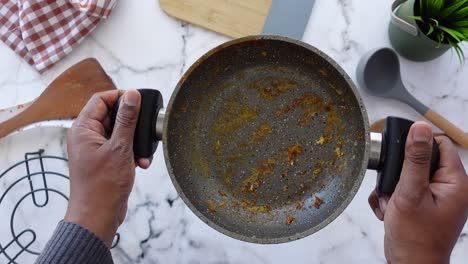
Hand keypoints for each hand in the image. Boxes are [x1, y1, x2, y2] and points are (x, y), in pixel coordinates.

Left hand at [64, 90, 151, 246]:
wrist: (98, 216)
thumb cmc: (103, 185)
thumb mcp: (120, 147)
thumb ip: (127, 119)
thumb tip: (131, 95)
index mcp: (83, 129)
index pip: (100, 99)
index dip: (120, 97)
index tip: (139, 101)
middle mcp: (87, 136)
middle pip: (112, 115)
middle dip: (132, 123)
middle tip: (145, 130)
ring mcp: (96, 148)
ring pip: (119, 132)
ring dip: (134, 141)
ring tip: (142, 152)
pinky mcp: (105, 160)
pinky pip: (121, 147)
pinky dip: (132, 153)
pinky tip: (140, 163)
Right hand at [369, 122, 467, 263]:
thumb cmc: (415, 236)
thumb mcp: (411, 192)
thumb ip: (415, 159)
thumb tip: (420, 128)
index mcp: (455, 182)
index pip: (440, 144)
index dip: (418, 144)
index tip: (400, 156)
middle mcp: (449, 188)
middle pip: (420, 160)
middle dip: (399, 173)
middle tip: (393, 188)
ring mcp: (436, 198)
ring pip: (407, 176)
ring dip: (392, 188)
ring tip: (390, 203)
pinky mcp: (423, 206)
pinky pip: (404, 191)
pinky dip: (392, 199)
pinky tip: (389, 210)